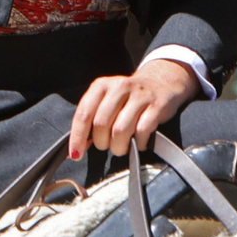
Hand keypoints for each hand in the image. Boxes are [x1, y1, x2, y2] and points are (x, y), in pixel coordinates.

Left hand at [70, 59, 199, 159]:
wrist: (161, 82)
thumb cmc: (127, 98)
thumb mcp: (106, 101)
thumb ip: (91, 120)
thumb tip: (78, 148)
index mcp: (101, 86)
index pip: (84, 113)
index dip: (78, 137)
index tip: (75, 154)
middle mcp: (119, 87)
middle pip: (101, 124)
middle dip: (101, 143)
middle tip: (107, 146)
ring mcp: (139, 96)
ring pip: (120, 130)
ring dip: (118, 146)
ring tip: (121, 147)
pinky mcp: (156, 106)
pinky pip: (142, 131)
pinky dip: (138, 143)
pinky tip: (138, 143)